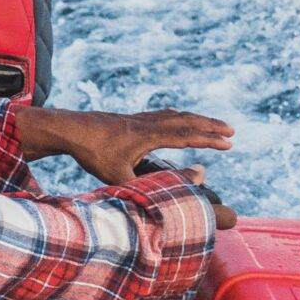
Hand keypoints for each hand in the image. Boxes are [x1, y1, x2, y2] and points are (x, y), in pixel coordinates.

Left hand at [13, 104, 234, 186]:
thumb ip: (151, 182)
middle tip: (231, 131)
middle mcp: (147, 123)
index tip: (230, 143)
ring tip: (211, 124)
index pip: (187, 136)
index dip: (210, 140)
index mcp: (148, 136)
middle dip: (210, 126)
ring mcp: (138, 118)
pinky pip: (161, 115)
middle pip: (186, 121)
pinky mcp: (129, 119)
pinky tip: (178, 119)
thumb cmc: (93, 154)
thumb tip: (175, 184)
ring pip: (174, 115)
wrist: (69, 129)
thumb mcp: (121, 176)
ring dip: (195, 119)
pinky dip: (177, 117)